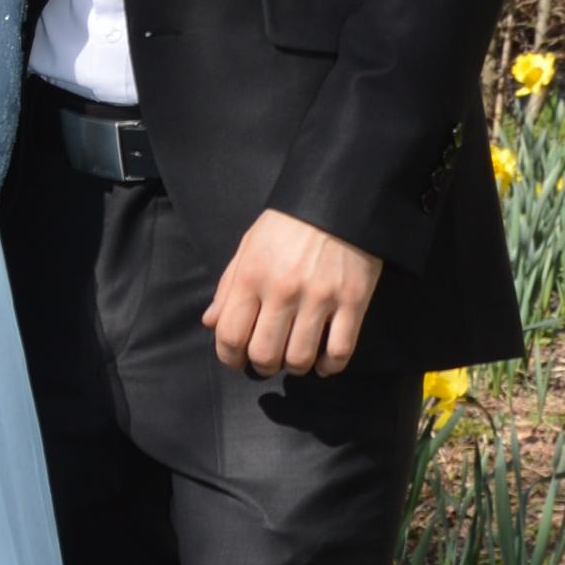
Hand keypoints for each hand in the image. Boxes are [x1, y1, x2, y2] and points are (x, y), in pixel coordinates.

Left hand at [203, 209, 383, 378]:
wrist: (339, 198)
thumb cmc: (288, 224)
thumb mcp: (249, 246)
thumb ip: (228, 287)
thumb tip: (210, 323)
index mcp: (251, 276)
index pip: (230, 336)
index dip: (229, 357)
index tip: (237, 359)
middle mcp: (282, 291)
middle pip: (265, 355)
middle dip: (262, 366)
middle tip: (268, 360)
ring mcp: (320, 298)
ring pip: (301, 358)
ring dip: (295, 367)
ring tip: (296, 357)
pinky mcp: (353, 301)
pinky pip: (340, 351)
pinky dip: (329, 366)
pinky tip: (323, 362)